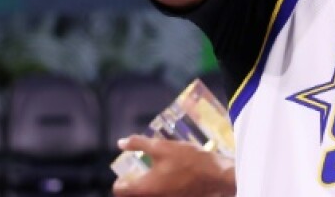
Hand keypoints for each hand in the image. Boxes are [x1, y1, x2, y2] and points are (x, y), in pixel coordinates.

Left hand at [112, 135, 235, 196]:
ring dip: (146, 185)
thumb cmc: (186, 160)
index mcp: (143, 188)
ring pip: (147, 195)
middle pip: (132, 195)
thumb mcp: (161, 147)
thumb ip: (139, 144)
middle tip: (139, 169)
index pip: (119, 190)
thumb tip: (121, 143)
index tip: (126, 169)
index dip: (119, 179)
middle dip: (133, 184)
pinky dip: (159, 188)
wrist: (215, 175)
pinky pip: (160, 195)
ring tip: (155, 170)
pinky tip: (169, 175)